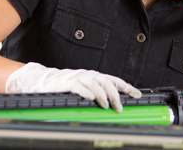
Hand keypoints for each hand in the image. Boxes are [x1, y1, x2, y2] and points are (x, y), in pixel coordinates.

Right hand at [5, 62, 141, 112]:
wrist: (45, 80)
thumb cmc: (67, 84)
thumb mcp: (86, 86)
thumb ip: (98, 91)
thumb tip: (115, 102)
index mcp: (95, 76)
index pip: (115, 80)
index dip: (127, 87)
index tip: (137, 95)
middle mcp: (89, 74)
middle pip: (107, 81)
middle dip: (115, 94)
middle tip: (119, 107)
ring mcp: (78, 77)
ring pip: (95, 84)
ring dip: (103, 95)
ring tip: (107, 105)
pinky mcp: (67, 83)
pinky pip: (78, 86)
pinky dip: (86, 91)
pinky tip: (91, 98)